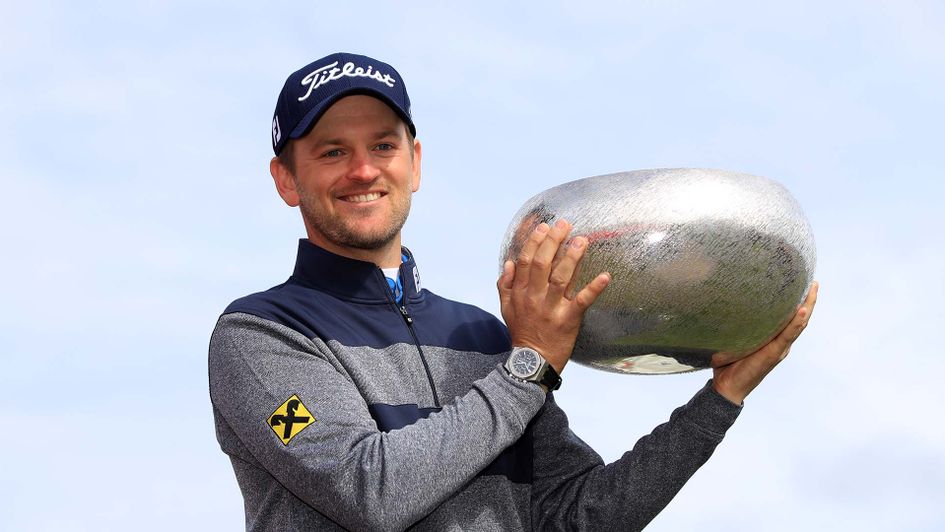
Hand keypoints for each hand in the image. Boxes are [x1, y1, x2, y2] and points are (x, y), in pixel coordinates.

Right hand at [497, 219, 610, 373]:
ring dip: (572, 257)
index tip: (544, 226)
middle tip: (565, 224)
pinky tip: (606, 276)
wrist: (533, 360)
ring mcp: (552, 308)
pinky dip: (595, 288)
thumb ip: (505, 284)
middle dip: (554, 241)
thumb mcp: (506, 308)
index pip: (526, 260)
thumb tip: (509, 262)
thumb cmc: (522, 331)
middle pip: (543, 263)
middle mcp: (535, 297)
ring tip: (582, 240)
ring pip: (562, 278)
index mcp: (521, 292)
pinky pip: (583, 301)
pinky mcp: (569, 319)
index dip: (535, 241)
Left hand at [712, 281, 819, 404]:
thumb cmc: (728, 364)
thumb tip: (723, 303)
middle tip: (814, 282)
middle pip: (799, 318)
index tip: (803, 283)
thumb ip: (736, 326)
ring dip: (807, 306)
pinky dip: (795, 323)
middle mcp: (780, 343)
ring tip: (813, 290)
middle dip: (808, 300)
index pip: (790, 318)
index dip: (799, 302)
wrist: (727, 387)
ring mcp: (779, 349)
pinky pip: (787, 336)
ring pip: (798, 324)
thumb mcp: (735, 340)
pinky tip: (801, 310)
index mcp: (773, 340)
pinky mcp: (773, 354)